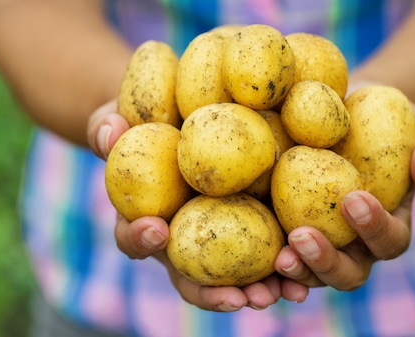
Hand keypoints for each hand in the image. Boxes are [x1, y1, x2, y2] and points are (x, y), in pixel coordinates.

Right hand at [87, 100, 308, 310]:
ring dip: (256, 290)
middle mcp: (182, 239)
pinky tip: (306, 275)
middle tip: (237, 298)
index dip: (141, 238)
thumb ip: (109, 129)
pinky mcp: (251, 227)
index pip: (135, 237)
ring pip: (234, 277)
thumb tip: (108, 130)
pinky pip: (267, 252)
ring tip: (282, 294)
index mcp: (147, 219)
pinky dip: (286, 266)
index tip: (156, 229)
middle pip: (192, 277)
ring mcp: (217, 238)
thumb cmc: (148, 123)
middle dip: (213, 293)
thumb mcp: (123, 119)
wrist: (183, 116)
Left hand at [274, 104, 414, 289]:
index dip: (374, 228)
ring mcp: (322, 241)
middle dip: (327, 263)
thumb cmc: (389, 121)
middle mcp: (356, 243)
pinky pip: (281, 255)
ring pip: (312, 274)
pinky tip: (256, 259)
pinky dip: (269, 267)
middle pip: (349, 272)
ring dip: (297, 271)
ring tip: (278, 257)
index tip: (353, 199)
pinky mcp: (289, 228)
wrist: (349, 112)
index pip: (389, 240)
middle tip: (303, 237)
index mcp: (390, 224)